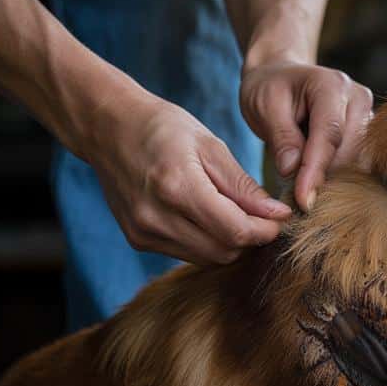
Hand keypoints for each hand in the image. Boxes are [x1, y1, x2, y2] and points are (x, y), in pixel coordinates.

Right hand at [85, 97, 291, 264]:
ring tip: (236, 213)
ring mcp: (143, 232)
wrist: (107, 127)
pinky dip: (206, 242)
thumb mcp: (210, 146)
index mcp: (177, 187)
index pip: (235, 231)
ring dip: (229, 242)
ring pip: (207, 258)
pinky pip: (187, 253)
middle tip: (261, 215)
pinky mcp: (138, 240)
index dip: (265, 230)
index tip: (279, 217)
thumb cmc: (163, 128)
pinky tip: (208, 216)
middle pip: (224, 251)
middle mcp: (156, 217)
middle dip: (250, 238)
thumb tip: (277, 214)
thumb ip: (243, 186)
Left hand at [240, 62, 372, 210]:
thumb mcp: (263, 106)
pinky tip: (319, 178)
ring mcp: (367, 115)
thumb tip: (292, 170)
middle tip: (294, 193)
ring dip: (333, 177)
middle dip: (324, 176)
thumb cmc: (270, 89)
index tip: (303, 199)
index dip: (316, 169)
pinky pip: (360, 162)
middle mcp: (358, 98)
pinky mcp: (368, 132)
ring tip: (304, 181)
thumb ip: (281, 137)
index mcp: (331, 85)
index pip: (330, 134)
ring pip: (358, 161)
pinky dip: (340, 175)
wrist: (281, 76)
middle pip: (349, 151)